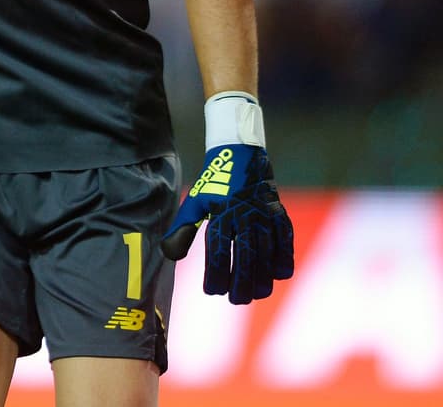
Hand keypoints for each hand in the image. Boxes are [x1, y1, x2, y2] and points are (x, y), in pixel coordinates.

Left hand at [161, 144, 294, 303]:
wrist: (240, 154)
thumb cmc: (214, 183)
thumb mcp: (196, 202)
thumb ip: (183, 228)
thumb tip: (169, 255)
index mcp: (220, 214)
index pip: (218, 250)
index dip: (216, 273)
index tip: (211, 291)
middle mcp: (244, 215)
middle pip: (245, 255)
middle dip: (241, 281)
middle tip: (236, 300)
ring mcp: (264, 214)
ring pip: (266, 251)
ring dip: (264, 276)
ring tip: (258, 295)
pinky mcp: (279, 212)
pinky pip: (285, 238)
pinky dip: (285, 257)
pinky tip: (280, 275)